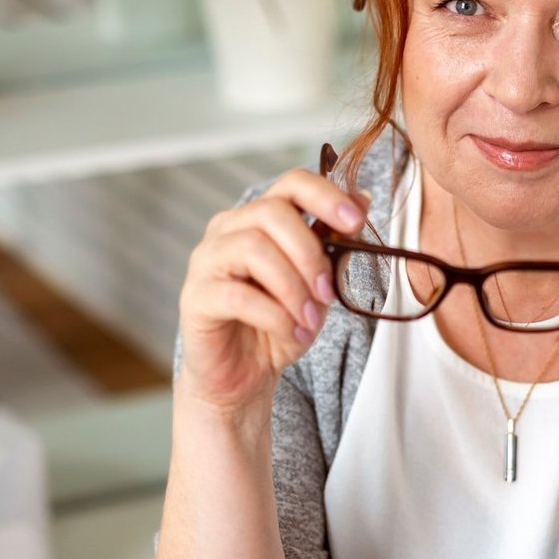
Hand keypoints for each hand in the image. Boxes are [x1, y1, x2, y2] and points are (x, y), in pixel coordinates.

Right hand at [177, 170, 366, 413]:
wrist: (244, 375)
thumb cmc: (278, 325)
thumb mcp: (317, 286)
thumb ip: (333, 245)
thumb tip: (364, 199)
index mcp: (259, 218)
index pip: (291, 184)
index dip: (326, 196)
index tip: (356, 222)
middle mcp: (228, 229)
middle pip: (272, 213)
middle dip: (309, 255)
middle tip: (328, 293)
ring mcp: (207, 260)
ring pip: (253, 249)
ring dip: (293, 288)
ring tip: (309, 321)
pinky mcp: (195, 296)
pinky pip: (238, 295)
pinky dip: (275, 317)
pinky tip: (292, 334)